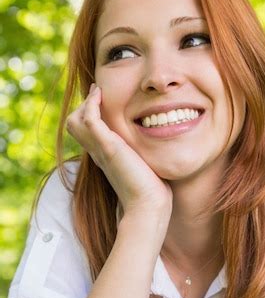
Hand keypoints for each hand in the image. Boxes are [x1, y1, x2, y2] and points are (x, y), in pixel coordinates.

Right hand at [66, 84, 172, 219]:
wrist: (148, 205)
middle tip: (97, 93)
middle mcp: (98, 153)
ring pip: (74, 121)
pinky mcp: (108, 147)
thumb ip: (142, 158)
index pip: (86, 133)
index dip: (89, 115)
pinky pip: (89, 119)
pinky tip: (100, 95)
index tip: (101, 100)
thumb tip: (156, 152)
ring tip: (98, 92)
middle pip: (74, 125)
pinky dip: (91, 103)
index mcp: (104, 158)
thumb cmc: (151, 192)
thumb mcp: (143, 168)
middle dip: (83, 106)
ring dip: (85, 103)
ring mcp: (100, 150)